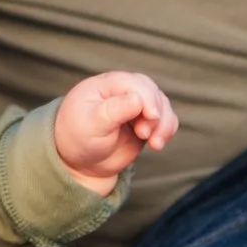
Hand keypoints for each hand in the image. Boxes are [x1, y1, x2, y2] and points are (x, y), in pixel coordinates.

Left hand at [52, 71, 177, 184]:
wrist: (81, 163)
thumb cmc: (78, 139)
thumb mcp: (92, 124)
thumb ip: (114, 110)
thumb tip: (138, 98)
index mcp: (105, 85)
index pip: (133, 83)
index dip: (147, 98)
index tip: (151, 117)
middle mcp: (122, 91)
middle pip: (151, 91)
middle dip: (155, 113)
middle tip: (144, 135)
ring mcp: (135, 106)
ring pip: (162, 104)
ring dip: (164, 123)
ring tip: (154, 143)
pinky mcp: (145, 121)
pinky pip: (165, 119)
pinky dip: (167, 129)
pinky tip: (157, 143)